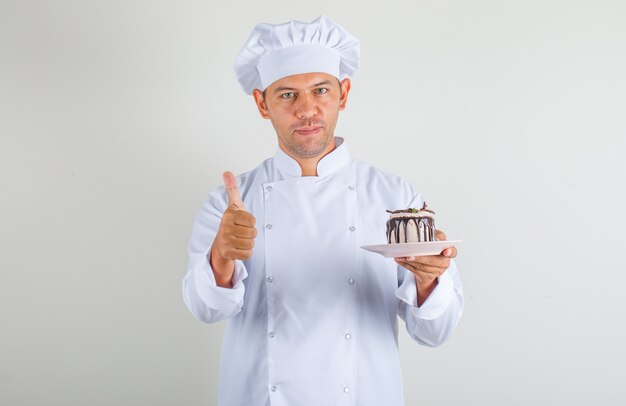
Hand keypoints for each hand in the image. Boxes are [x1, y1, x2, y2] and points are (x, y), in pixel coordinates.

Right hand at [210, 171, 256, 286]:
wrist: (220, 244)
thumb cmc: (231, 223)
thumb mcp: (233, 205)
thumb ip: (232, 189)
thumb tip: (227, 172)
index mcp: (229, 215)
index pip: (252, 220)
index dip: (251, 222)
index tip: (244, 221)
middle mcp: (225, 227)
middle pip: (253, 232)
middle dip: (251, 234)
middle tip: (243, 232)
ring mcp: (226, 241)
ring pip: (251, 244)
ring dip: (249, 243)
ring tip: (241, 240)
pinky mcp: (228, 253)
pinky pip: (248, 254)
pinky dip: (247, 253)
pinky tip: (239, 248)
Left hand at [394, 230, 456, 304]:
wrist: (429, 268)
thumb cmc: (430, 250)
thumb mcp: (431, 240)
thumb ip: (429, 235)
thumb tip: (417, 226)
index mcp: (447, 251)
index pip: (452, 251)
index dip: (450, 251)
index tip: (445, 251)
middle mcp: (444, 262)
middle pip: (433, 261)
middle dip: (420, 258)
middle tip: (410, 255)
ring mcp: (436, 271)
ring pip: (422, 267)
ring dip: (409, 261)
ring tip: (400, 256)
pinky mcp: (427, 277)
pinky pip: (415, 271)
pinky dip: (406, 265)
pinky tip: (400, 260)